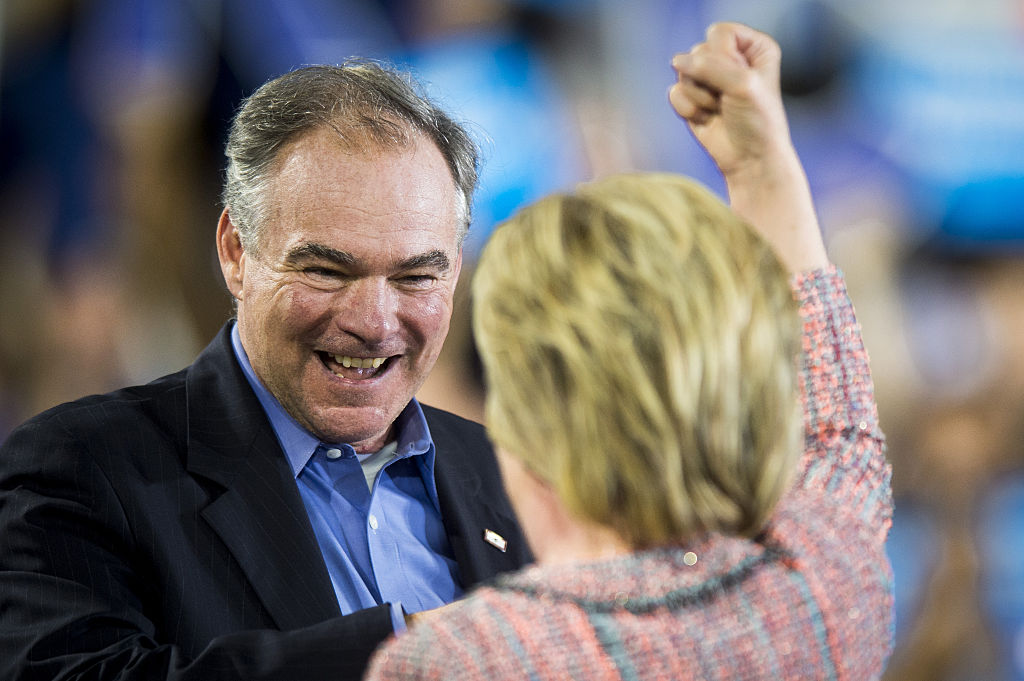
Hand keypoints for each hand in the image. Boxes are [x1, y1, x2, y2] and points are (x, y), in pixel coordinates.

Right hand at [669, 22, 828, 271]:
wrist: (749, 160)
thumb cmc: (757, 122)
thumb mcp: (742, 85)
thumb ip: (708, 65)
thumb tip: (675, 60)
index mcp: (753, 47)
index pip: (719, 33)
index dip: (723, 57)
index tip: (741, 81)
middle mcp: (730, 58)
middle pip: (698, 51)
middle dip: (710, 81)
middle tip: (729, 101)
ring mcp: (709, 78)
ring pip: (684, 73)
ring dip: (701, 98)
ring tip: (720, 111)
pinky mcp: (692, 97)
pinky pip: (675, 93)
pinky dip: (689, 110)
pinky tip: (708, 119)